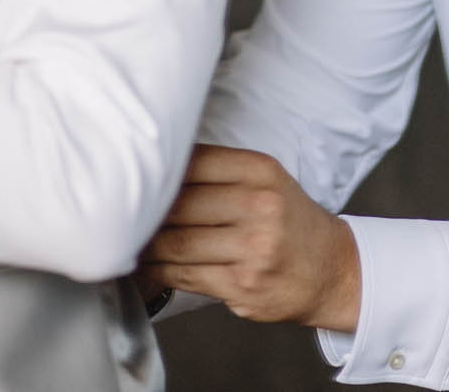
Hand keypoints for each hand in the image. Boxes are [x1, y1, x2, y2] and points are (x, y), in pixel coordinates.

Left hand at [135, 144, 360, 330]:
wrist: (333, 270)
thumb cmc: (289, 221)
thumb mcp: (267, 182)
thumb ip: (218, 173)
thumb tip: (153, 174)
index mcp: (261, 172)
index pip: (193, 162)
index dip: (158, 172)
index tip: (133, 177)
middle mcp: (260, 206)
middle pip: (179, 204)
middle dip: (145, 211)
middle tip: (115, 212)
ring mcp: (252, 249)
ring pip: (175, 243)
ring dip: (145, 244)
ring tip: (126, 240)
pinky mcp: (242, 285)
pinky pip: (183, 275)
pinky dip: (157, 271)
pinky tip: (145, 265)